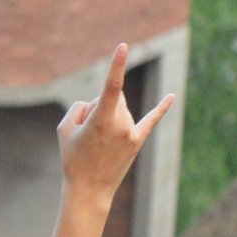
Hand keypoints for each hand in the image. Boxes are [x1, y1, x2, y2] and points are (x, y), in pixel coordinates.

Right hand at [58, 44, 174, 203]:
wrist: (89, 190)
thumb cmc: (72, 158)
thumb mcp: (64, 129)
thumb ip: (80, 108)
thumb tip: (99, 103)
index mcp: (102, 120)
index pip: (111, 87)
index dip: (117, 65)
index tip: (124, 46)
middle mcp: (121, 124)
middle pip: (111, 97)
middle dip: (97, 107)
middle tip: (86, 134)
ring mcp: (132, 132)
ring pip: (120, 108)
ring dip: (106, 117)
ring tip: (97, 142)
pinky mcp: (138, 140)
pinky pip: (151, 119)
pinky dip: (162, 107)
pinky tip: (171, 97)